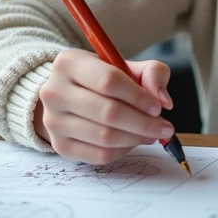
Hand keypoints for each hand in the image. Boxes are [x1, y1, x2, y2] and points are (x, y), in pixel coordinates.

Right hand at [34, 49, 175, 164]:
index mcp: (69, 63)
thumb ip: (152, 73)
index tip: (158, 107)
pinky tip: (132, 141)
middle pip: (108, 113)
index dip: (138, 97)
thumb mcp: (126, 65)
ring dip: (136, 138)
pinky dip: (123, 150)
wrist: (69, 94)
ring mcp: (53, 121)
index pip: (109, 81)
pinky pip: (99, 155)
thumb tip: (164, 101)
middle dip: (143, 123)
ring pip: (105, 137)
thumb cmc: (102, 78)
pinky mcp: (60, 145)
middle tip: (164, 126)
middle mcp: (54, 91)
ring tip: (152, 133)